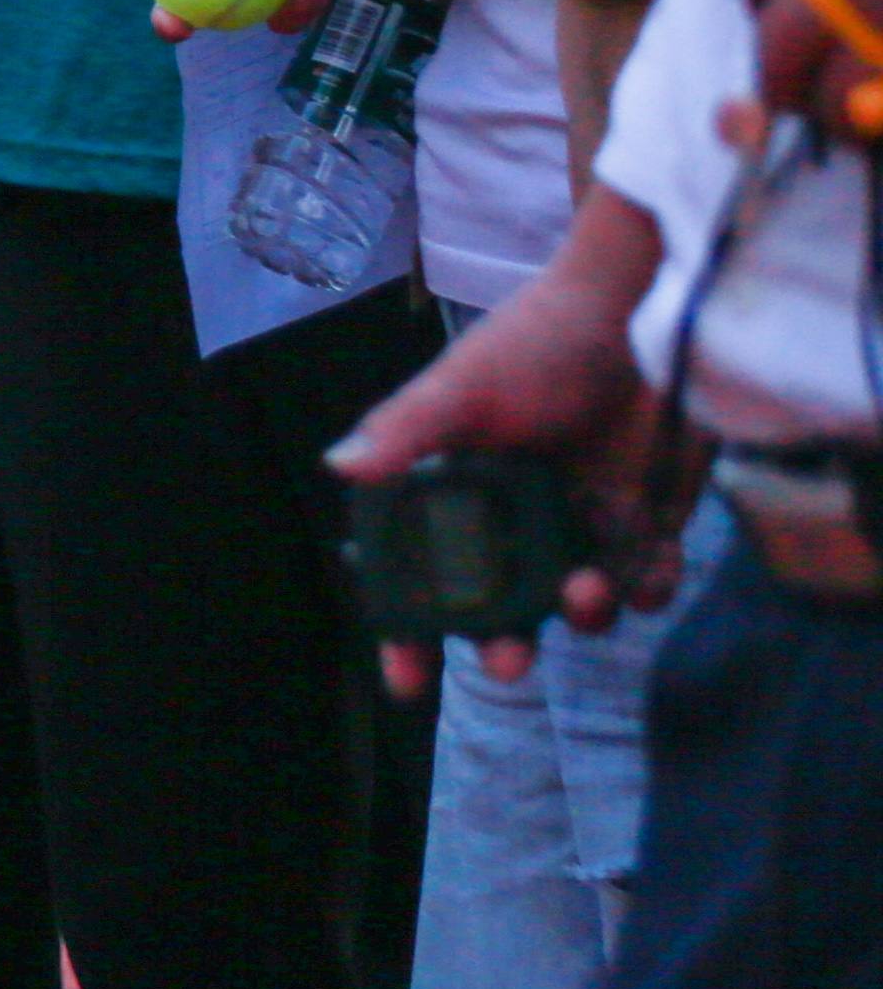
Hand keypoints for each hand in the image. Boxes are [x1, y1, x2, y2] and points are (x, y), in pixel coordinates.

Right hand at [329, 220, 689, 688]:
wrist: (639, 308)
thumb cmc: (537, 340)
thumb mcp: (460, 387)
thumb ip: (404, 431)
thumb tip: (339, 466)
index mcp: (458, 490)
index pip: (421, 573)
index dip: (408, 630)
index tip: (404, 679)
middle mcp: (517, 514)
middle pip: (500, 603)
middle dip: (502, 642)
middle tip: (509, 658)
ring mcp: (583, 519)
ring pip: (575, 599)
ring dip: (580, 614)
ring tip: (584, 594)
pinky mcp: (649, 516)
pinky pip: (647, 577)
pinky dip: (648, 587)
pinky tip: (645, 573)